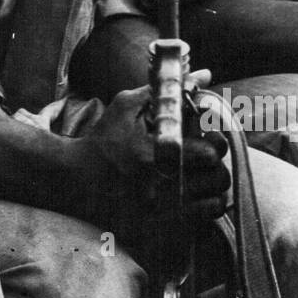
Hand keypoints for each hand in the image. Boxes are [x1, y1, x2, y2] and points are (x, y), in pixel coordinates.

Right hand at [75, 68, 230, 238]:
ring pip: (217, 197)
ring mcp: (163, 208)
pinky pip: (208, 215)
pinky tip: (199, 189)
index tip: (204, 133)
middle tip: (205, 151)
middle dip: (217, 160)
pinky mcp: (163, 222)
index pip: (208, 152)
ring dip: (215, 180)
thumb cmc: (105, 138)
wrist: (79, 178)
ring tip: (203, 169)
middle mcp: (161, 185)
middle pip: (218, 176)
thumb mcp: (128, 106)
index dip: (213, 140)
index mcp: (153, 153)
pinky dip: (211, 201)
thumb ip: (167, 89)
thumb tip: (204, 74)